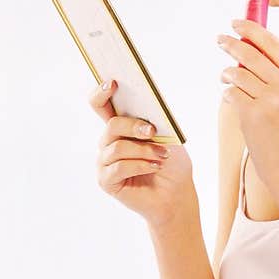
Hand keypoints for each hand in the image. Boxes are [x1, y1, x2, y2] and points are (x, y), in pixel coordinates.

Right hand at [88, 79, 195, 230]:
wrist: (176, 195)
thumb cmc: (171, 164)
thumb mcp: (168, 137)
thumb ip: (155, 122)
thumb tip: (145, 112)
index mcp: (121, 127)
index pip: (101, 105)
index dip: (101, 92)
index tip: (112, 83)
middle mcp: (108, 143)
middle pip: (112, 125)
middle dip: (134, 126)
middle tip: (153, 132)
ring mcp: (105, 162)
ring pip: (118, 147)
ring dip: (144, 150)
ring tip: (162, 156)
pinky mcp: (106, 181)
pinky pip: (119, 167)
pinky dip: (140, 165)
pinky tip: (155, 167)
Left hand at [217, 18, 278, 204]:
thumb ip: (276, 72)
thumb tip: (246, 45)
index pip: (273, 43)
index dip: (252, 29)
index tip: (236, 23)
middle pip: (251, 54)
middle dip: (231, 43)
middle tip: (219, 39)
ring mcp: (272, 99)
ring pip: (237, 72)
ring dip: (227, 73)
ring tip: (226, 78)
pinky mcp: (254, 114)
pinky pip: (230, 93)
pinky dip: (227, 94)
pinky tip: (232, 101)